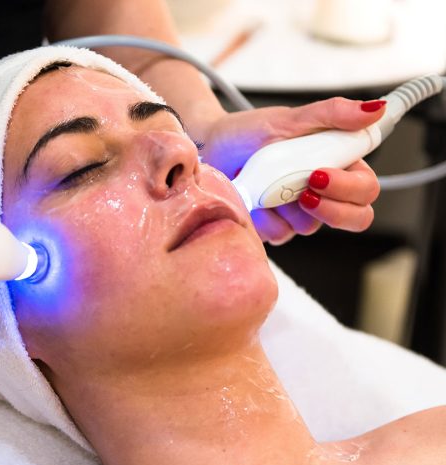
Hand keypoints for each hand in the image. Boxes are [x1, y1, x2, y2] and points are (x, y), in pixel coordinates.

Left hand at [200, 98, 384, 243]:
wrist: (210, 150)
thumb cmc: (249, 132)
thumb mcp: (290, 119)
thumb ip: (332, 114)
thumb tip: (374, 108)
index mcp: (336, 164)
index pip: (367, 189)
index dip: (351, 189)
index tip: (319, 175)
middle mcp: (322, 192)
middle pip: (355, 218)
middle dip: (330, 209)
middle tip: (302, 193)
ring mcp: (297, 213)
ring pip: (310, 227)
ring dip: (286, 207)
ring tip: (264, 186)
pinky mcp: (273, 227)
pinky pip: (280, 235)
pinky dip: (264, 218)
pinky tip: (252, 201)